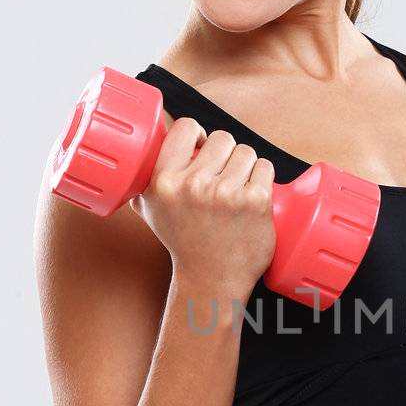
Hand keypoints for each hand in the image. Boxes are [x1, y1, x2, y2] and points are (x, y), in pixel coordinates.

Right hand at [129, 113, 275, 293]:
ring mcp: (226, 193)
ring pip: (246, 152)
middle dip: (226, 154)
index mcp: (164, 181)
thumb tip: (141, 151)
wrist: (211, 278)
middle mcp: (193, 185)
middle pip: (223, 138)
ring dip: (246, 167)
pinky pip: (265, 168)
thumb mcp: (150, 209)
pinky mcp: (256, 201)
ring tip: (237, 190)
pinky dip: (263, 179)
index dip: (198, 133)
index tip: (203, 147)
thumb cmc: (183, 241)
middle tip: (223, 178)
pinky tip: (252, 197)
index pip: (186, 127)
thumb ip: (144, 179)